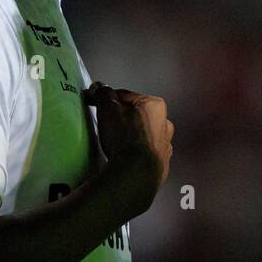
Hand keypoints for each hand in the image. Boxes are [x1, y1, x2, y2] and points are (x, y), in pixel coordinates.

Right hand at [83, 82, 173, 212]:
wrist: (136, 173)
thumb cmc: (126, 138)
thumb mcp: (108, 108)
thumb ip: (103, 94)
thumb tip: (99, 88)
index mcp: (154, 105)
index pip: (126, 96)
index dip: (108, 99)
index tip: (96, 103)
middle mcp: (164, 124)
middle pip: (136, 116)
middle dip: (121, 119)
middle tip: (104, 125)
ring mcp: (164, 146)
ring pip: (143, 136)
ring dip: (130, 138)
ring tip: (113, 144)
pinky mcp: (160, 166)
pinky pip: (144, 156)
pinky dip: (135, 155)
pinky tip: (123, 158)